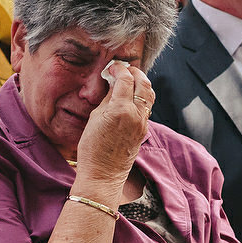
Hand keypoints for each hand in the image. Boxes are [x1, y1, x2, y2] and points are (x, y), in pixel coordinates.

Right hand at [73, 64, 151, 187]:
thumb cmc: (92, 149)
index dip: (120, 69)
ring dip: (142, 83)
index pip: (126, 79)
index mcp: (121, 109)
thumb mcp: (94, 118)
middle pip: (143, 83)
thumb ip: (107, 99)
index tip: (113, 66)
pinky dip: (142, 96)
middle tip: (125, 69)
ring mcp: (142, 123)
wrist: (102, 175)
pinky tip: (131, 97)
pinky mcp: (143, 131)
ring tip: (131, 80)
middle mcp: (136, 114)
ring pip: (149, 94)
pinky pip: (147, 107)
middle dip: (135, 72)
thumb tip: (114, 84)